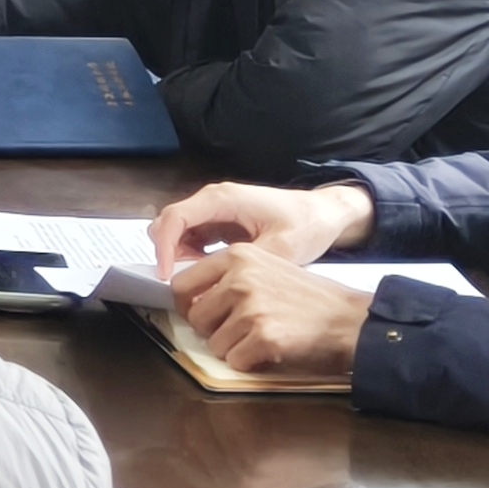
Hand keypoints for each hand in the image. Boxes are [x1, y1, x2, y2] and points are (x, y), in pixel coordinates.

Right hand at [150, 178, 375, 276]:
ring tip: (204, 279)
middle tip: (188, 281)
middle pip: (169, 222)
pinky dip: (192, 256)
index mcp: (224, 198)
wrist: (325, 214)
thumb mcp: (281, 248)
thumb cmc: (307, 224)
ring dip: (181, 256)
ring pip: (177, 231)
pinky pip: (192, 237)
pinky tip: (213, 272)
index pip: (175, 218)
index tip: (167, 275)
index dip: (164, 247)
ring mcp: (216, 210)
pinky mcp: (220, 221)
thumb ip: (245, 266)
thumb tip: (218, 288)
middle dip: (170, 253)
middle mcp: (214, 199)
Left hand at [166, 244, 374, 377]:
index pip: (182, 285)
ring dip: (235, 349)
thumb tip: (191, 299)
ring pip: (214, 343)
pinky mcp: (264, 336)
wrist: (352, 319)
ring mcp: (251, 307)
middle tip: (241, 332)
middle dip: (213, 331)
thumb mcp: (267, 269)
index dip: (187, 306)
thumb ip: (229, 278)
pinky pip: (235, 361)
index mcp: (237, 256)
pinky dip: (251, 363)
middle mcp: (240, 278)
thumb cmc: (311, 299)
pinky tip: (273, 350)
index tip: (199, 315)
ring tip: (263, 338)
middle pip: (195, 317)